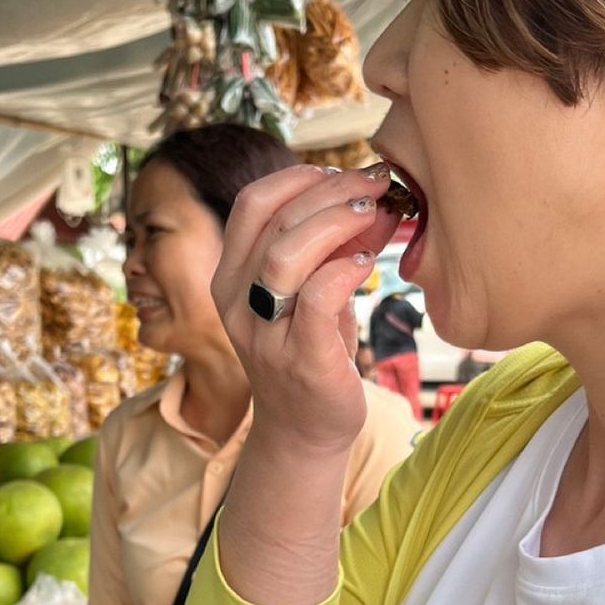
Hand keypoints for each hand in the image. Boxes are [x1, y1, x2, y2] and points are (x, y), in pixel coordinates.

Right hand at [212, 165, 401, 456]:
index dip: (298, 177)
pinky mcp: (300, 359)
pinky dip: (345, 270)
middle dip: (331, 191)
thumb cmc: (311, 353)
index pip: (252, 204)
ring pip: (287, 254)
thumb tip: (371, 196)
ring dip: (337, 222)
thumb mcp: (310, 293)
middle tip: (374, 184)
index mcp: (230, 277)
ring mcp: (265, 334)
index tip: (341, 173)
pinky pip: (316, 297)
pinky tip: (367, 265)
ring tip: (373, 215)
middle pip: (275, 220)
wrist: (306, 431)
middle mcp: (238, 303)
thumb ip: (328, 249)